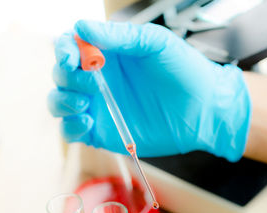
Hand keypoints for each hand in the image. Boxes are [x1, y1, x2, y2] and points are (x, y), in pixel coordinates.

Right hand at [48, 20, 251, 160]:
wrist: (206, 110)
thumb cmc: (186, 72)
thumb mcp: (156, 44)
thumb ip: (121, 36)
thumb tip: (81, 27)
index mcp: (110, 54)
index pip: (71, 46)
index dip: (64, 49)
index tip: (71, 57)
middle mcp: (100, 79)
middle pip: (62, 74)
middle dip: (66, 77)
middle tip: (92, 83)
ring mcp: (100, 106)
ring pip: (60, 102)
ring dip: (62, 101)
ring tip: (84, 103)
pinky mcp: (103, 132)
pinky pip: (73, 131)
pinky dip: (71, 127)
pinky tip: (87, 122)